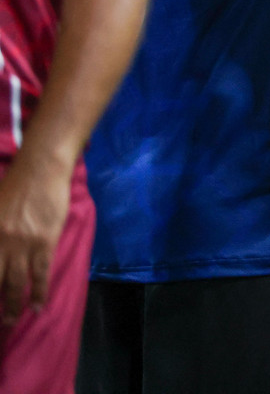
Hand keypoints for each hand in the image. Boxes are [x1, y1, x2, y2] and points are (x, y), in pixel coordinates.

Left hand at [0, 152, 71, 324]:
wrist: (41, 169)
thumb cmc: (14, 186)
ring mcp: (22, 244)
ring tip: (12, 322)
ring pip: (15, 283)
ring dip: (13, 306)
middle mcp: (0, 242)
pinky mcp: (44, 242)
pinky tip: (38, 307)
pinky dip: (39, 292)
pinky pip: (40, 273)